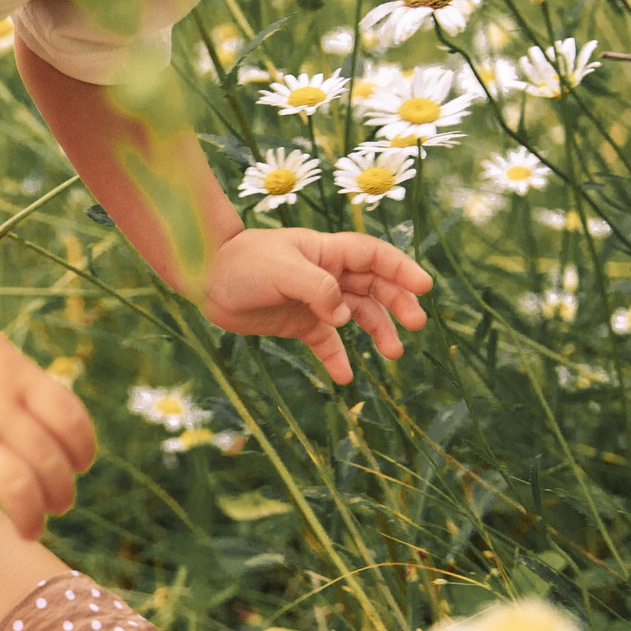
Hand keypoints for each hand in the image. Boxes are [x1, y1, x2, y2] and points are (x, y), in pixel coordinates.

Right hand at [0, 313, 95, 548]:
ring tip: (30, 530)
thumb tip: (50, 421)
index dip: (83, 449)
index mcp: (19, 379)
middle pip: (50, 463)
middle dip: (61, 494)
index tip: (79, 465)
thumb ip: (24, 385)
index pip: (71, 421)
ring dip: (30, 517)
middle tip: (56, 506)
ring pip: (17, 488)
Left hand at [199, 227, 434, 383]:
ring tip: (394, 354)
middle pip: (374, 287)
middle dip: (397, 304)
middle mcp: (327, 274)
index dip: (401, 269)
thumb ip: (317, 290)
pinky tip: (346, 378)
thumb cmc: (243, 263)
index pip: (375, 257)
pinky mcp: (299, 323)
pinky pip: (326, 343)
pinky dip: (337, 359)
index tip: (424, 287)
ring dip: (377, 332)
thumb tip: (342, 317)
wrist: (206, 279)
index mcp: (327, 252)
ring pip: (357, 316)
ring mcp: (315, 300)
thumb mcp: (283, 270)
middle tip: (414, 325)